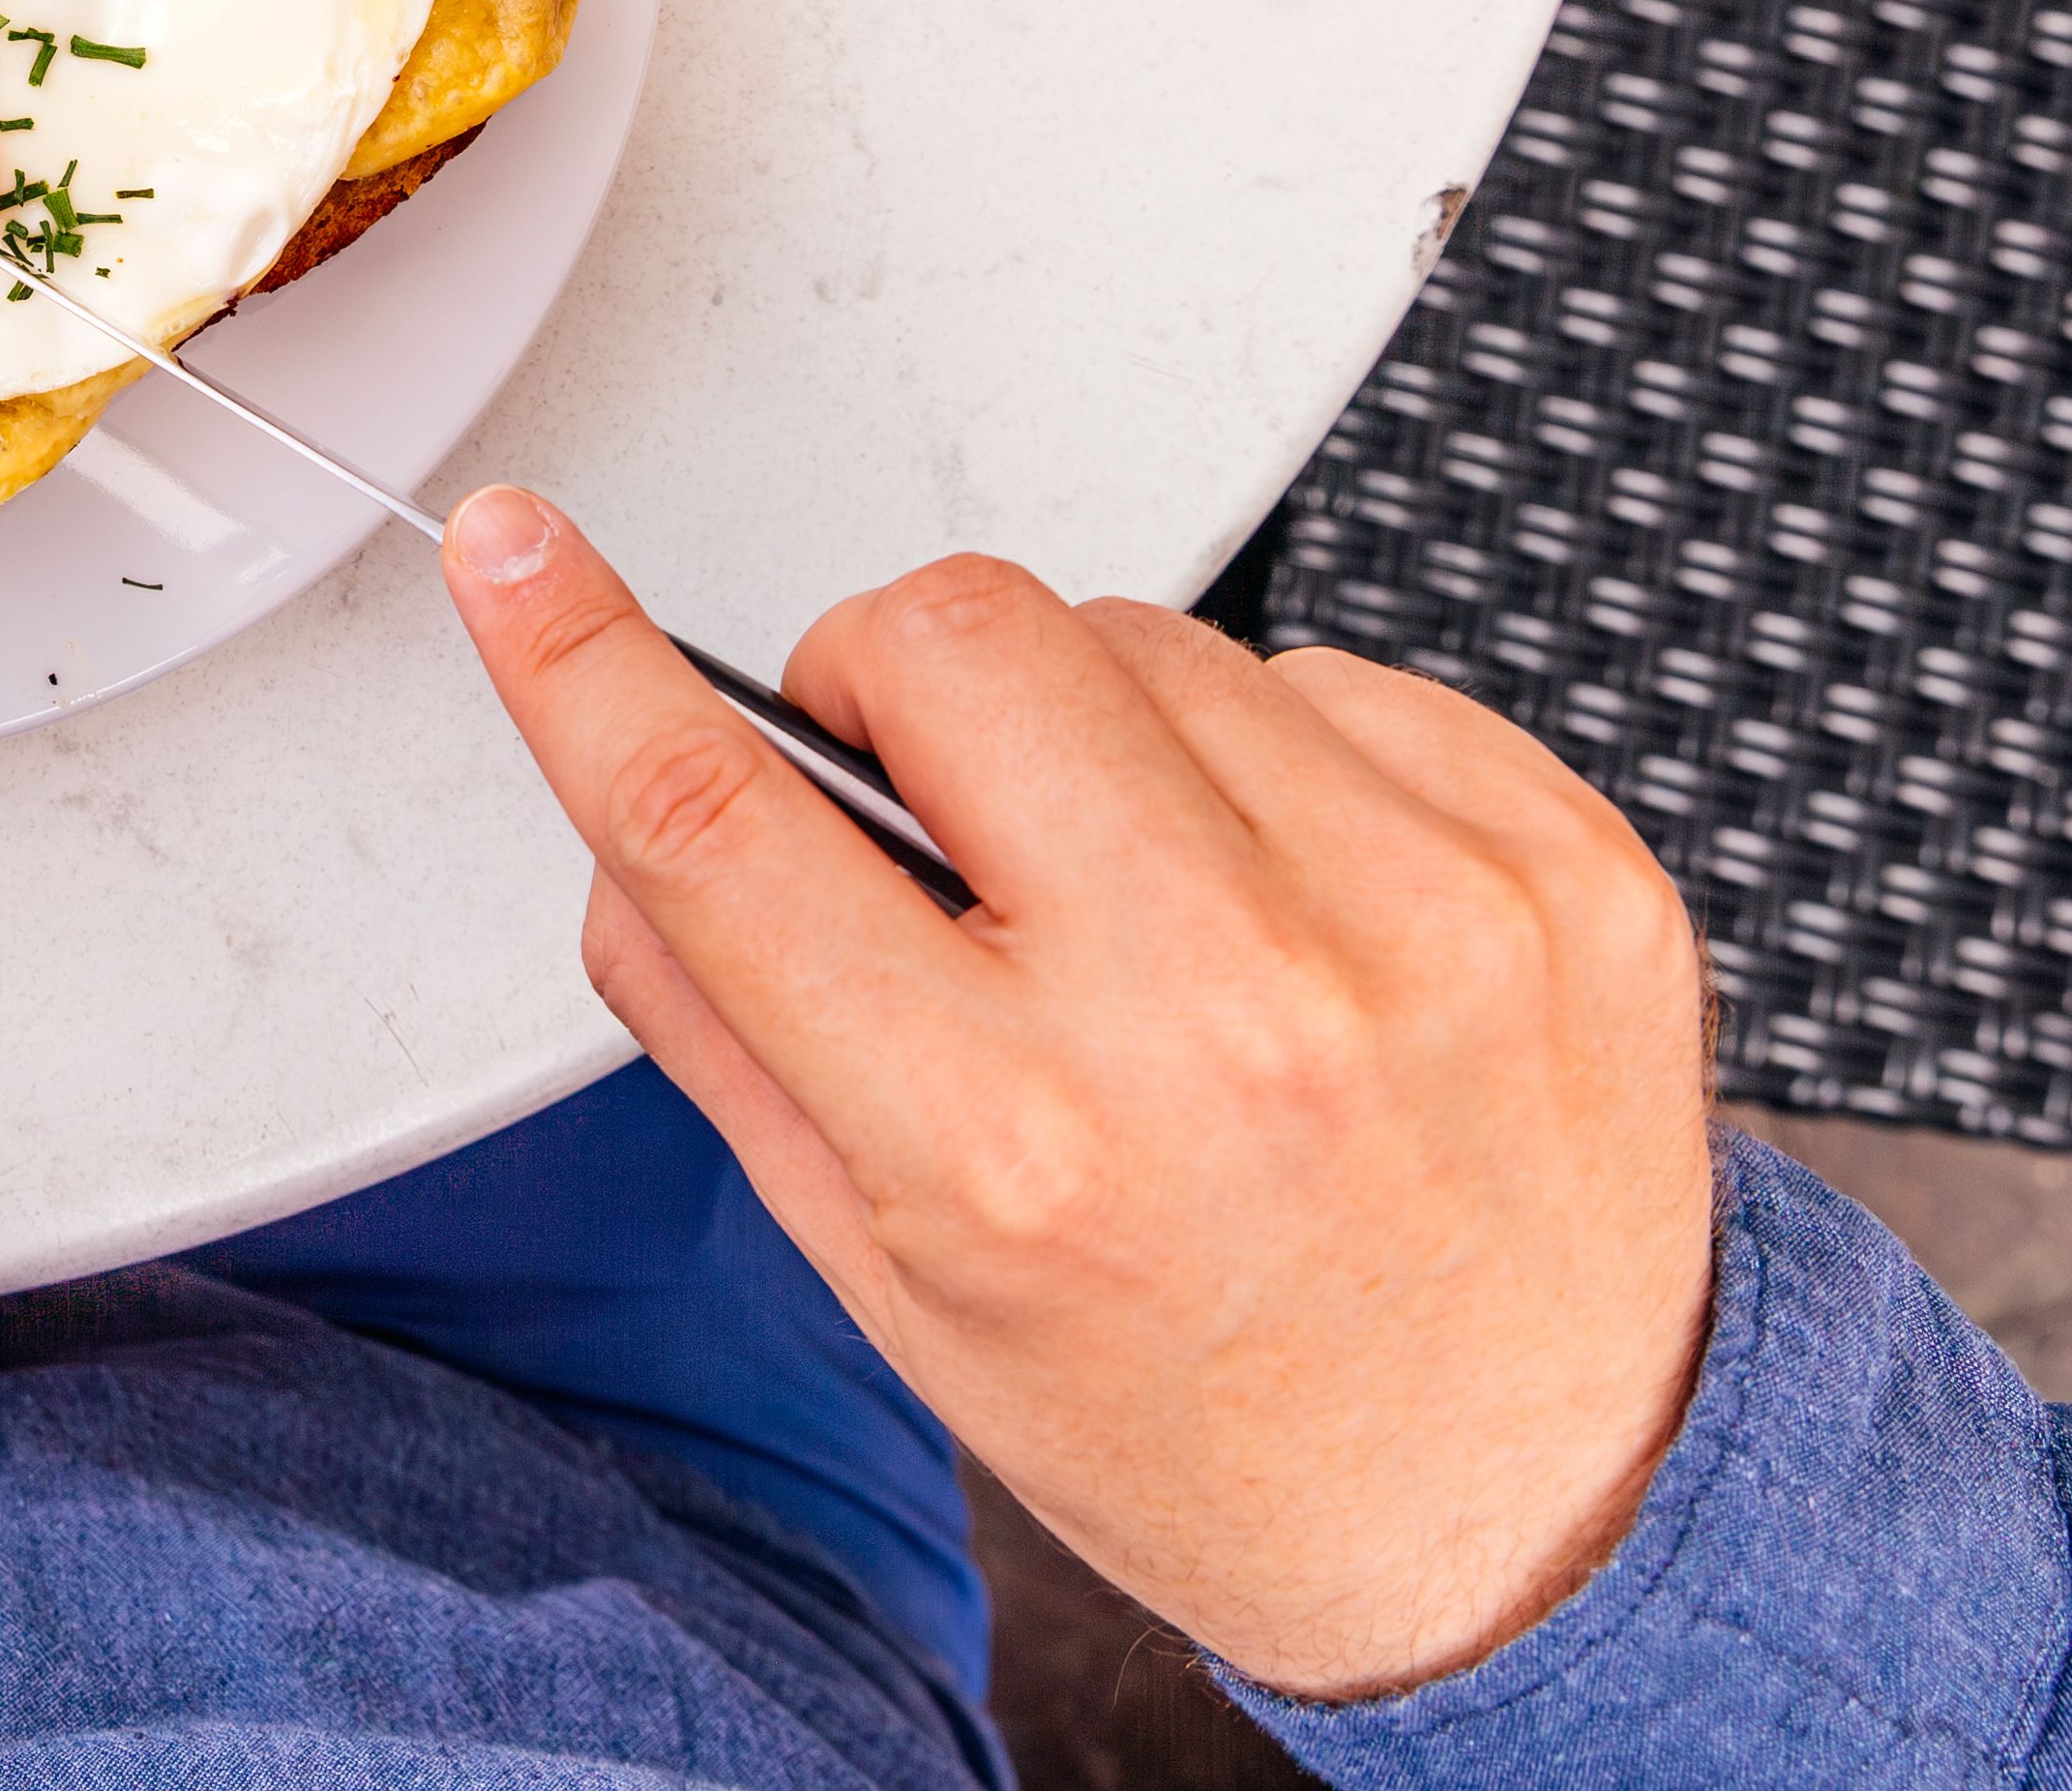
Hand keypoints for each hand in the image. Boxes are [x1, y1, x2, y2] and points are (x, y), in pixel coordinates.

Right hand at [443, 491, 1710, 1704]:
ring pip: (1144, 632)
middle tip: (939, 816)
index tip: (514, 558)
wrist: (1539, 1514)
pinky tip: (1302, 922)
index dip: (578, 662)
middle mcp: (1222, 1018)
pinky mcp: (1558, 865)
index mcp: (1013, 1149)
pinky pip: (1331, 675)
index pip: (721, 822)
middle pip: (949, 631)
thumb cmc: (1211, 1420)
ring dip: (1102, 737)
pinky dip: (1279, 769)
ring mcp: (1419, 924)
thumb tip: (626, 812)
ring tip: (1159, 919)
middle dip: (896, 686)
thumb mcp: (896, 1284)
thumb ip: (728, 1033)